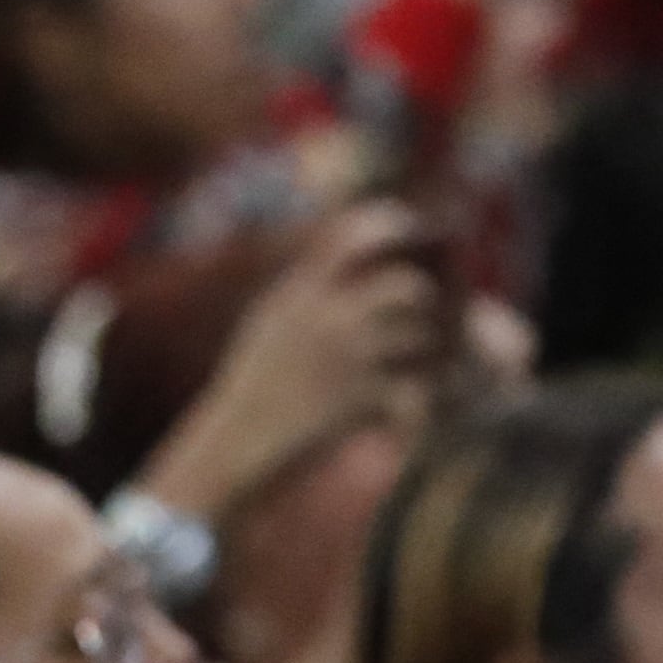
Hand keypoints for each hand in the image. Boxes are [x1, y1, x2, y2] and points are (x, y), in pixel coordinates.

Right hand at [142, 202, 447, 520]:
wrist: (238, 438)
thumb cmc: (254, 382)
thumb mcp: (271, 321)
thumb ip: (309, 288)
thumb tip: (357, 266)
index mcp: (302, 291)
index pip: (354, 235)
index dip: (390, 224)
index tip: (409, 226)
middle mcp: (329, 315)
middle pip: (405, 287)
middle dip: (422, 301)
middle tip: (424, 310)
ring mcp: (349, 355)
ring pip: (416, 336)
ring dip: (424, 348)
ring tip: (420, 359)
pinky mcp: (361, 396)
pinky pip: (411, 387)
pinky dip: (414, 396)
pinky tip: (406, 403)